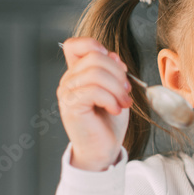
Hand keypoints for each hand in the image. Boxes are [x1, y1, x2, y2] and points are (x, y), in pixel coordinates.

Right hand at [57, 37, 132, 171]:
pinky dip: (111, 99)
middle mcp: (69, 80)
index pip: (75, 45)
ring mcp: (67, 93)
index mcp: (78, 73)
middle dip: (118, 73)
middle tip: (126, 91)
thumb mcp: (116, 91)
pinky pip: (93, 91)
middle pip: (94, 57)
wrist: (104, 149)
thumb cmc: (109, 122)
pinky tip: (115, 109)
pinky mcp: (71, 106)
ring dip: (117, 88)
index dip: (95, 46)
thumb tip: (113, 55)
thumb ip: (114, 71)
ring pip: (95, 73)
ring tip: (123, 103)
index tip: (115, 65)